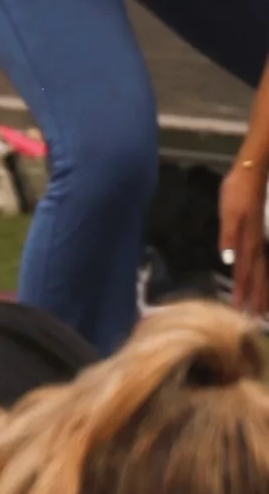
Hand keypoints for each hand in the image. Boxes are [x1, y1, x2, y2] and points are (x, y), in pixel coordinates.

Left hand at [223, 150, 267, 316]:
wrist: (252, 172)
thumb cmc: (236, 190)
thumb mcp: (228, 211)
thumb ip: (228, 236)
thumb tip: (228, 261)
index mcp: (247, 242)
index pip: (243, 273)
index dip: (242, 293)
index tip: (241, 312)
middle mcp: (256, 245)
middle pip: (258, 278)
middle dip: (257, 299)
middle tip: (258, 321)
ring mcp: (260, 239)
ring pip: (264, 272)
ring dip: (264, 291)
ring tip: (265, 310)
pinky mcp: (259, 234)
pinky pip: (264, 261)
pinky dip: (264, 275)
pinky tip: (262, 280)